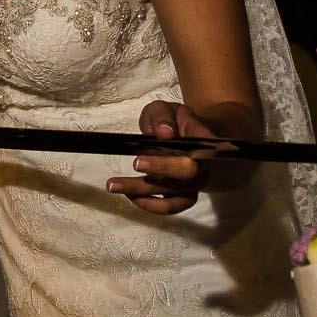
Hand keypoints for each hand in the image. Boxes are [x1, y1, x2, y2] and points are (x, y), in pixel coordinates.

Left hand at [105, 101, 249, 215]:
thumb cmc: (170, 121)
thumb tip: (165, 133)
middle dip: (161, 167)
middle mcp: (203, 164)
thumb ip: (163, 117)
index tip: (164, 143)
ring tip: (113, 185)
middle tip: (136, 163)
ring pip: (174, 192)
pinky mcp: (183, 198)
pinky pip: (169, 207)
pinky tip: (129, 195)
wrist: (176, 134)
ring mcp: (194, 184)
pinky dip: (148, 204)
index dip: (193, 147)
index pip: (203, 145)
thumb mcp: (164, 109)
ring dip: (142, 191)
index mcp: (201, 139)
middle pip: (188, 172)